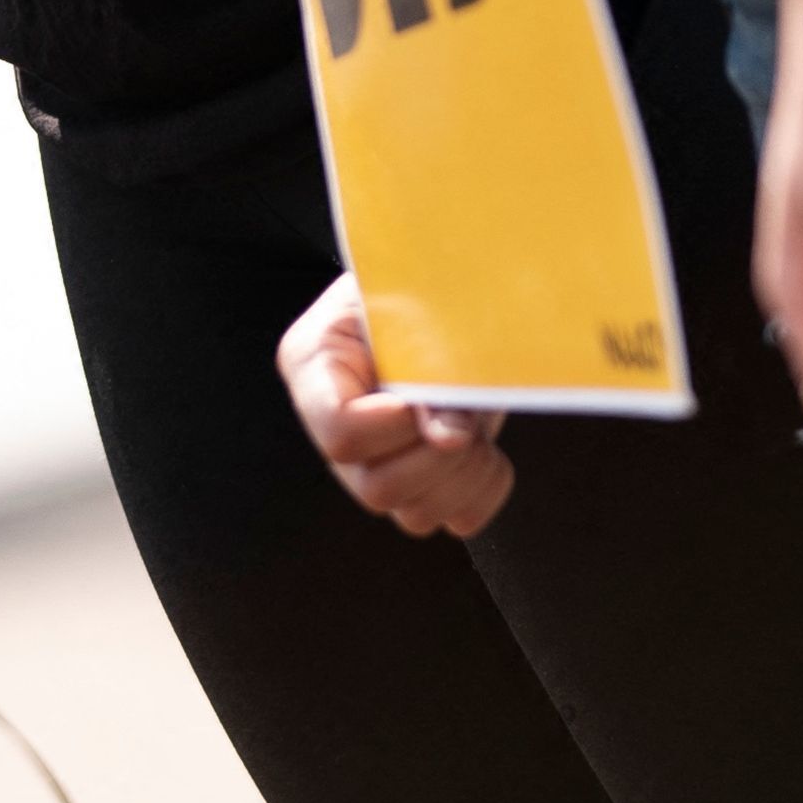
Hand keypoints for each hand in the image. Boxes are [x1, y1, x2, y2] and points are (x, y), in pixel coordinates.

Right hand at [278, 275, 516, 539]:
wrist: (448, 291)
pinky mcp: (416, 482)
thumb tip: (448, 438)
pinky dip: (481, 493)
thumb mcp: (422, 303)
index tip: (426, 398)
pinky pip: (451, 519)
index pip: (340, 430)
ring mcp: (372, 461)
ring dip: (461, 475)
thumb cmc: (426, 283)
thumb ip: (430, 361)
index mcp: (314, 365)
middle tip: (464, 415)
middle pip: (373, 487)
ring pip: (412, 514)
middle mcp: (332, 425)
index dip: (393, 426)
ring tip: (477, 429)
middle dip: (435, 457)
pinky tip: (488, 452)